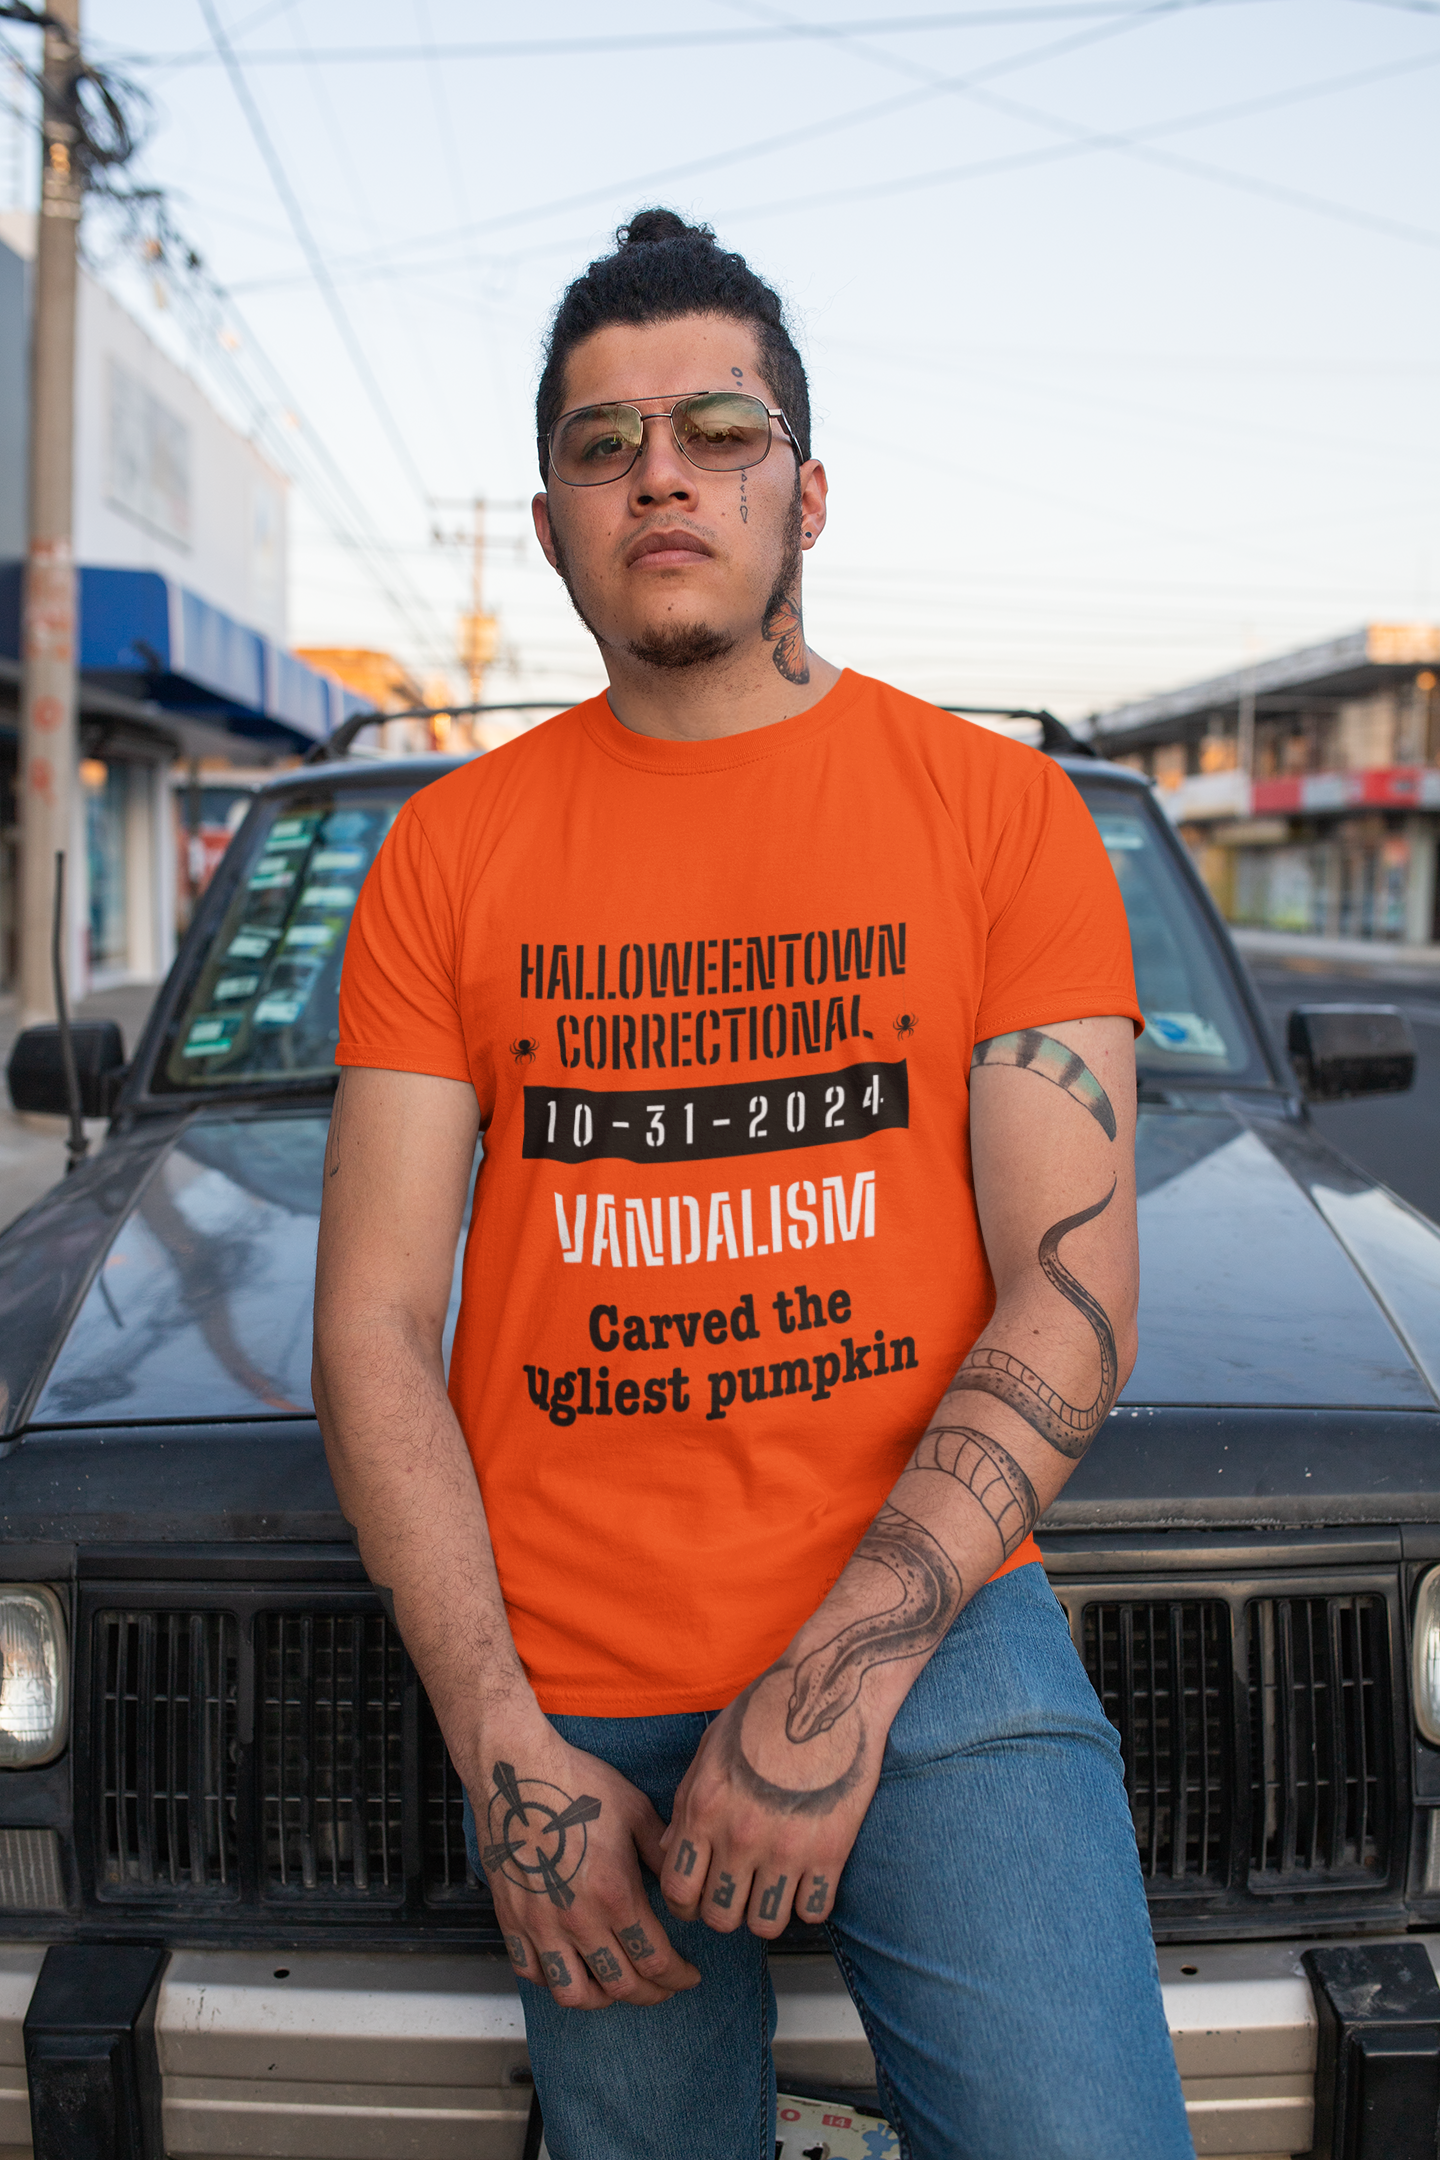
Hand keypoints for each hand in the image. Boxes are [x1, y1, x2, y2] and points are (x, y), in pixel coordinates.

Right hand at [468, 1722, 701, 2010]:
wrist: (516, 1773)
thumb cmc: (576, 1785)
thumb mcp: (635, 1811)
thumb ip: (660, 1852)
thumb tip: (680, 1879)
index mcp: (615, 1895)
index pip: (656, 1961)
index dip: (679, 1977)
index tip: (688, 1976)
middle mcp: (578, 1920)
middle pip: (621, 1986)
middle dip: (651, 1993)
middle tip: (663, 1986)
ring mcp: (541, 1925)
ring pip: (573, 1993)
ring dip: (602, 1998)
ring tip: (615, 1985)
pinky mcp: (512, 1920)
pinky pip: (532, 1971)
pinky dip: (553, 1980)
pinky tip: (569, 1967)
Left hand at [657, 1652, 886, 1939]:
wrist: (827, 1693)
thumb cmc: (764, 1713)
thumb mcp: (710, 1750)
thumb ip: (686, 1805)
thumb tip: (671, 1850)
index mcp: (705, 1809)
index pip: (678, 1891)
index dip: (685, 1903)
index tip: (699, 1896)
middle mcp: (740, 1836)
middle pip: (720, 1917)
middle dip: (724, 1911)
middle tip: (738, 1892)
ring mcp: (787, 1847)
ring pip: (765, 1925)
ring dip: (766, 1912)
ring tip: (772, 1889)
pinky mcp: (831, 1850)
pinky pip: (813, 1910)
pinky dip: (808, 1902)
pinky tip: (807, 1879)